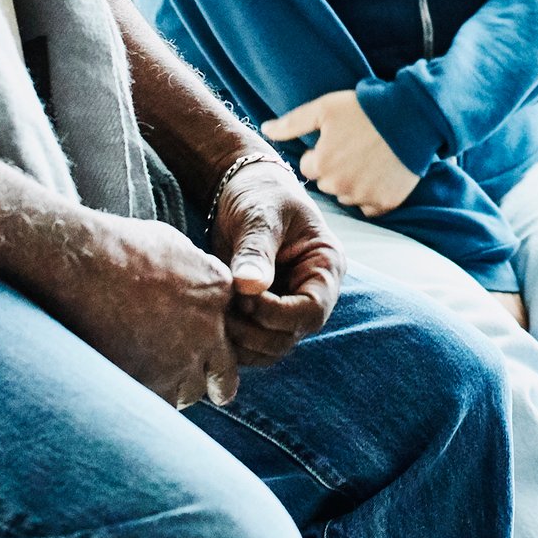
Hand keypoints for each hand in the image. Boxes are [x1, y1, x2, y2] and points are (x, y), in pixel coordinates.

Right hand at [22, 210, 239, 406]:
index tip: (204, 349)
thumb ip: (194, 272)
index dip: (219, 343)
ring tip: (157, 381)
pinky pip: (162, 402)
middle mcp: (208, 330)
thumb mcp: (172, 245)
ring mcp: (181, 359)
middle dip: (215, 382)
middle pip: (225, 375)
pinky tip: (138, 386)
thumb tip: (195, 281)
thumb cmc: (120, 246)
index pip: (235, 331)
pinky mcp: (150, 380)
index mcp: (218, 292)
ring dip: (180, 389)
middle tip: (202, 385)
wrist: (82, 263)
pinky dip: (152, 397)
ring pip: (193, 392)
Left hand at [212, 154, 340, 367]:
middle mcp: (310, 294)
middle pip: (290, 337)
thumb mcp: (260, 216)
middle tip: (224, 307)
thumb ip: (256, 251)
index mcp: (325, 269)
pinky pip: (250, 342)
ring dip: (241, 341)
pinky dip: (231, 339)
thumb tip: (250, 286)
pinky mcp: (261, 313)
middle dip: (254, 331)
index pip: (312, 312)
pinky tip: (212, 315)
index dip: (276, 314)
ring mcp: (285, 307)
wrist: (244, 190)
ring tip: (215, 311)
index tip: (243, 295)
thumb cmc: (261, 195)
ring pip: (269, 347)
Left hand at [264, 90, 418, 216]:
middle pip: (328, 183)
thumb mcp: (324, 108)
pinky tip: (380, 173)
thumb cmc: (365, 109)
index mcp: (321, 164)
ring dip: (353, 181)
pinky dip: (372, 194)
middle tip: (355, 146)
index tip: (338, 139)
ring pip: (348, 195)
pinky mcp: (385, 203)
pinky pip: (370, 206)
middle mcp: (339, 186)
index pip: (309, 167)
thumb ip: (292, 123)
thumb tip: (265, 129)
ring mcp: (363, 196)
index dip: (322, 152)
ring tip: (369, 157)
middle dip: (336, 168)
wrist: (412, 117)